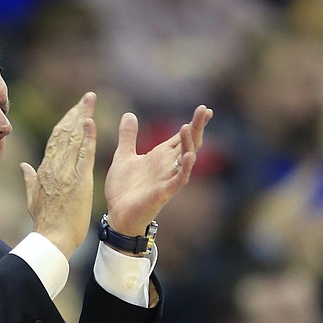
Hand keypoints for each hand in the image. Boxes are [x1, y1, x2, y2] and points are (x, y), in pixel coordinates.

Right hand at [20, 92, 96, 258]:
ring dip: (84, 117)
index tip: (75, 109)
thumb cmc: (45, 221)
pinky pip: (84, 155)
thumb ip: (29, 179)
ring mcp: (66, 173)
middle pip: (65, 132)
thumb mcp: (32, 198)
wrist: (52, 238)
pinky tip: (91, 122)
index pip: (56, 139)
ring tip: (90, 102)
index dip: (66, 122)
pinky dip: (88, 137)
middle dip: (77, 112)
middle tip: (88, 97)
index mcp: (44, 169)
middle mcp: (54, 167)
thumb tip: (24, 165)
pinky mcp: (79, 181)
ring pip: (75, 139)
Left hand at [104, 105, 212, 235]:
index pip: (180, 137)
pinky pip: (178, 180)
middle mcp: (167, 166)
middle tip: (204, 110)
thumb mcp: (123, 156)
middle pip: (188, 144)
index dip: (193, 123)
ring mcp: (167, 179)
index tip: (205, 109)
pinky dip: (185, 169)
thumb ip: (128, 136)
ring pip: (185, 159)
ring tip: (189, 126)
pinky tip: (189, 156)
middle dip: (197, 127)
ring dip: (188, 143)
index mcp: (159, 156)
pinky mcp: (163, 193)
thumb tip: (129, 114)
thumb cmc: (123, 189)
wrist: (117, 214)